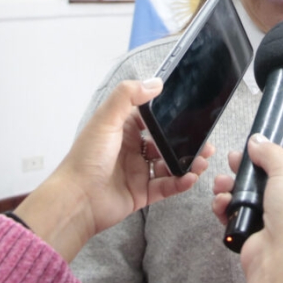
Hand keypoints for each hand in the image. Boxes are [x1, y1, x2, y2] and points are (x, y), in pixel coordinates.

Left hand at [14, 78, 212, 261]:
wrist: (76, 200)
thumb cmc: (86, 158)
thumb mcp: (106, 120)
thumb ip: (128, 96)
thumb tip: (156, 82)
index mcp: (123, 129)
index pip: (152, 118)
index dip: (171, 116)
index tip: (191, 113)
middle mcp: (132, 149)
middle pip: (166, 142)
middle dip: (186, 142)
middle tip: (205, 141)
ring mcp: (138, 171)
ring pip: (170, 164)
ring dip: (188, 162)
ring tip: (203, 161)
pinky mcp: (141, 193)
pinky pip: (167, 186)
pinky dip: (180, 182)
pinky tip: (190, 177)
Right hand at [212, 131, 282, 282]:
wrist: (282, 263)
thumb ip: (272, 153)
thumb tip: (259, 142)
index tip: (279, 128)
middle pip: (273, 171)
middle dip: (252, 162)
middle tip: (238, 155)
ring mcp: (277, 216)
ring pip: (252, 191)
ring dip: (234, 184)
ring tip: (224, 181)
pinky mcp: (257, 230)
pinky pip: (239, 211)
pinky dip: (227, 205)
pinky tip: (223, 202)